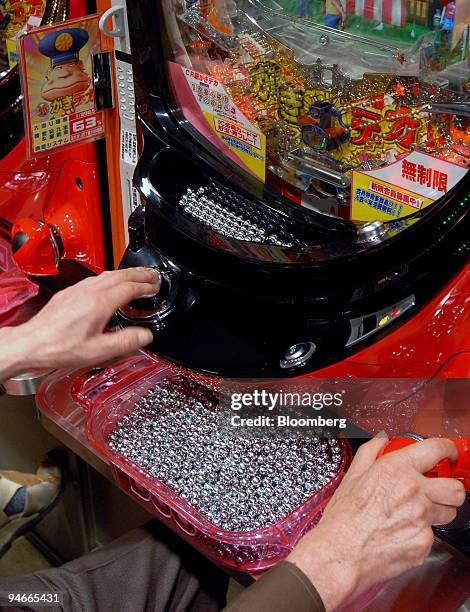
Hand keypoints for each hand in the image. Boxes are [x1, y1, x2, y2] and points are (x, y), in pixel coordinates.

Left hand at [1, 268, 159, 377]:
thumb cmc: (60, 348)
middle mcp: (89, 292)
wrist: (31, 344)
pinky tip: (109, 284)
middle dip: (139, 274)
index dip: (146, 286)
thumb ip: (125, 342)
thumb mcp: (99, 351)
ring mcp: (77, 290)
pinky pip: (94, 278)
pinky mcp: (68, 293)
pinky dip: (109, 277)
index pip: (129, 288)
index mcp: (100, 303)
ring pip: (106, 274)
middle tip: (152, 274)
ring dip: (125, 273)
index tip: (156, 287)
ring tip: (136, 276)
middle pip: (120, 275)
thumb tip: (145, 336)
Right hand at [288, 436, 465, 610]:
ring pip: (449, 512)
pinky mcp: (424, 542)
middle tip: (438, 490)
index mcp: (395, 469)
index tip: (449, 453)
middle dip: (449, 488)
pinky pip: (433, 535)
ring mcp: (421, 518)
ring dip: (438, 511)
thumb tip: (381, 440)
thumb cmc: (342, 519)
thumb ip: (370, 453)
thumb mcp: (351, 477)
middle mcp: (413, 491)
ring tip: (415, 515)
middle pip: (455, 487)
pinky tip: (401, 533)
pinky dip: (421, 534)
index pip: (436, 449)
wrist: (340, 554)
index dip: (448, 450)